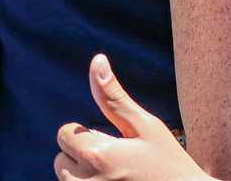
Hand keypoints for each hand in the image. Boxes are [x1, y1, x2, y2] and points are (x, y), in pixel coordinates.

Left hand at [55, 55, 212, 180]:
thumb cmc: (169, 162)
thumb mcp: (146, 126)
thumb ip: (114, 97)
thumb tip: (97, 61)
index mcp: (98, 156)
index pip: (65, 134)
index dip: (85, 133)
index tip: (108, 139)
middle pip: (60, 161)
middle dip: (80, 155)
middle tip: (113, 160)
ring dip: (82, 176)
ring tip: (114, 175)